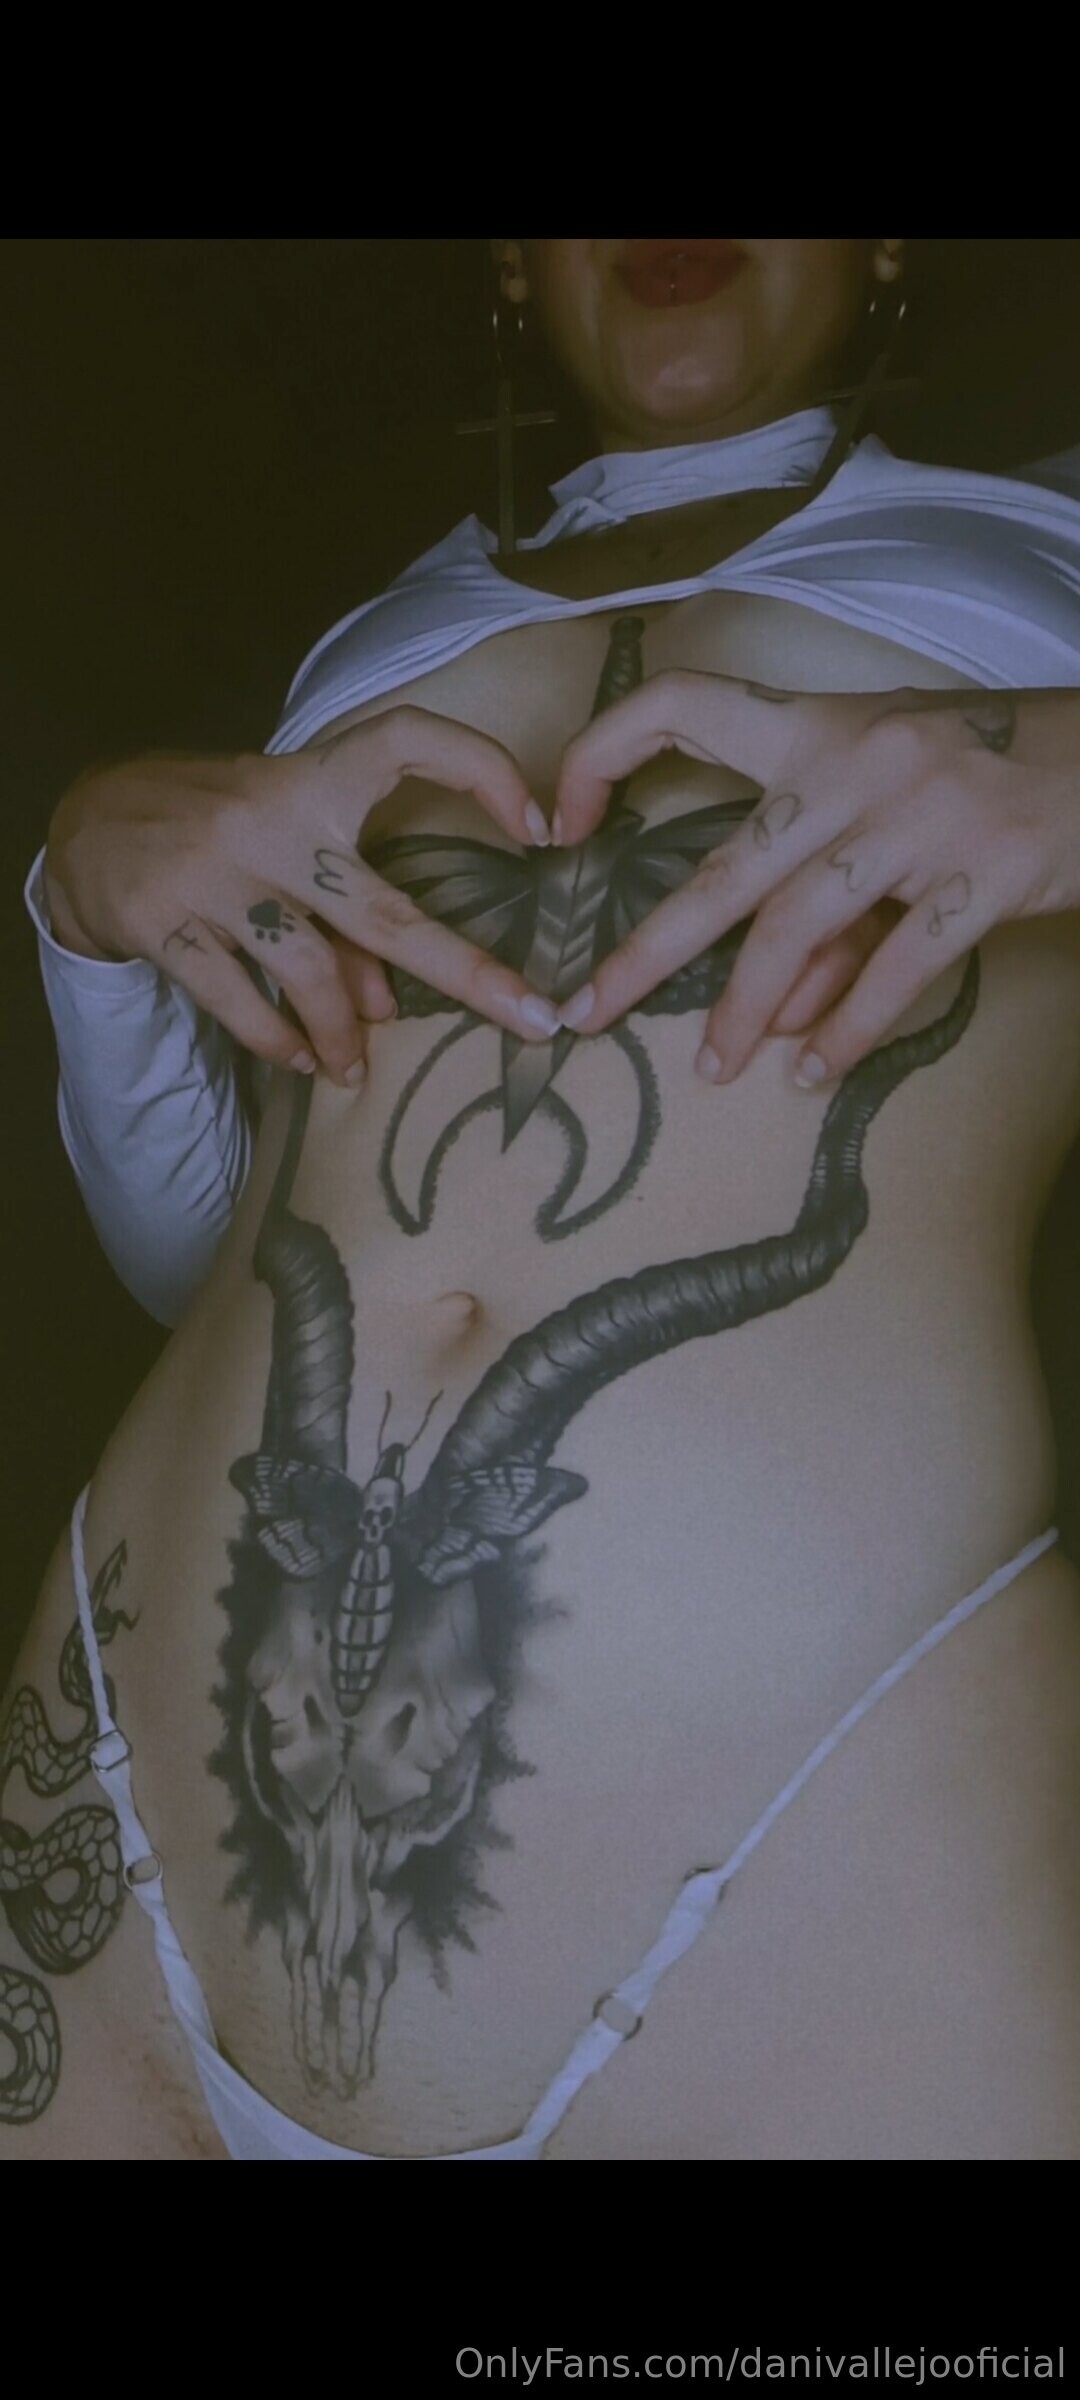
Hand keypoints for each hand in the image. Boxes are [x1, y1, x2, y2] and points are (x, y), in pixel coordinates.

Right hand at [43, 713, 558, 1084]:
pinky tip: (301, 1062)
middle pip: (383, 911)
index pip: (407, 741)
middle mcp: (270, 821)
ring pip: (308, 972)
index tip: (541, 826)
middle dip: (467, 972)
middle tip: (531, 1020)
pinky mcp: (166, 921)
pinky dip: (278, 1042)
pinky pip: (239, 1002)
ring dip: (343, 1033)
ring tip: (354, 1071)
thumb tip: (391, 1003)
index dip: (481, 768)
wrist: (89, 824)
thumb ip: (342, 906)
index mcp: (311, 779)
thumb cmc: (216, 828)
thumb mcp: (284, 836)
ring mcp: (216, 873)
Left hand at [552, 677, 1079, 1083]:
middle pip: (728, 867)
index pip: (682, 706)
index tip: (562, 825)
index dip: (605, 754)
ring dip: (748, 1009)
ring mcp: (923, 818)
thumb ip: (827, 891)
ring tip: (716, 1068)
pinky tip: (816, 1070)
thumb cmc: (989, 772)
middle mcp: (859, 765)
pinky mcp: (985, 873)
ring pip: (800, 928)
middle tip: (588, 1011)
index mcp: (821, 726)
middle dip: (649, 949)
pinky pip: (898, 966)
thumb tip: (771, 1007)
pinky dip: (850, 1028)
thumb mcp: (892, 797)